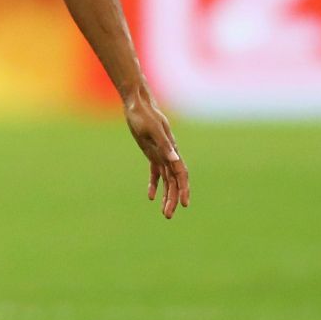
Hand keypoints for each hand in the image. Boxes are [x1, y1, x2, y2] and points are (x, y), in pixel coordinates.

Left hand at [124, 92, 189, 218]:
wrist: (137, 104)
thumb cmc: (143, 115)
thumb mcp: (151, 130)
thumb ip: (164, 145)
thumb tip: (175, 159)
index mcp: (172, 150)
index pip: (181, 174)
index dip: (183, 189)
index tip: (183, 204)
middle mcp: (169, 154)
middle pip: (174, 181)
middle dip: (173, 198)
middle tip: (168, 215)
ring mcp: (161, 154)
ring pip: (167, 180)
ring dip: (166, 196)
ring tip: (164, 213)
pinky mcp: (152, 153)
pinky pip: (156, 173)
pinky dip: (154, 185)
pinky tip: (151, 197)